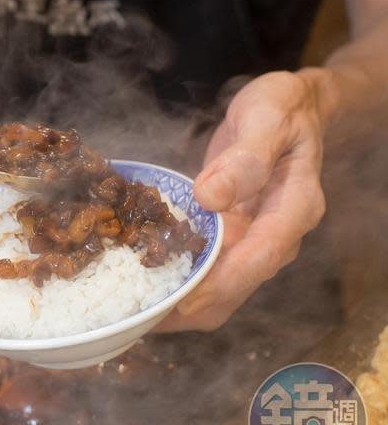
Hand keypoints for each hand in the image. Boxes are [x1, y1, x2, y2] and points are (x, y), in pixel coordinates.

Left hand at [156, 71, 326, 331]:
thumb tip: (209, 196)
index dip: (220, 285)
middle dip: (190, 309)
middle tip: (139, 315)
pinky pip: (205, 271)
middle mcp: (276, 237)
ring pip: (217, 291)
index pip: (260, 259)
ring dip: (178, 303)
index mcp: (293, 210)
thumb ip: (245, 157)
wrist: (289, 110)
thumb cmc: (280, 109)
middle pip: (235, 290)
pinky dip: (176, 280)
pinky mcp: (231, 240)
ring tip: (131, 308)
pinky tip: (139, 281)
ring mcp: (252, 242)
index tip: (182, 302)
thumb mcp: (266, 118)